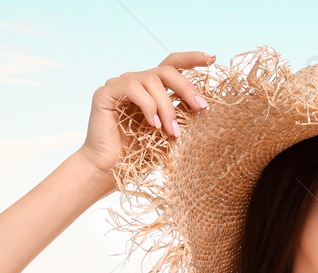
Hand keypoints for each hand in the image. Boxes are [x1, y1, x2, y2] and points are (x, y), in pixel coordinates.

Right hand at [78, 51, 215, 177]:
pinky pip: (133, 88)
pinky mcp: (106, 92)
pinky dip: (148, 106)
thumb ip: (181, 114)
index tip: (211, 59)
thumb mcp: (169, 132)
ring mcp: (120, 85)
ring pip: (151, 81)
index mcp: (151, 89)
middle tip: (200, 107)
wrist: (110, 170)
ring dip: (166, 107)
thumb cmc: (139, 154)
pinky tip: (153, 125)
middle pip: (166, 71)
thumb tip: (201, 101)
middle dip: (186, 88)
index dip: (192, 59)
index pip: (172, 65)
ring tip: (171, 131)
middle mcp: (136, 82)